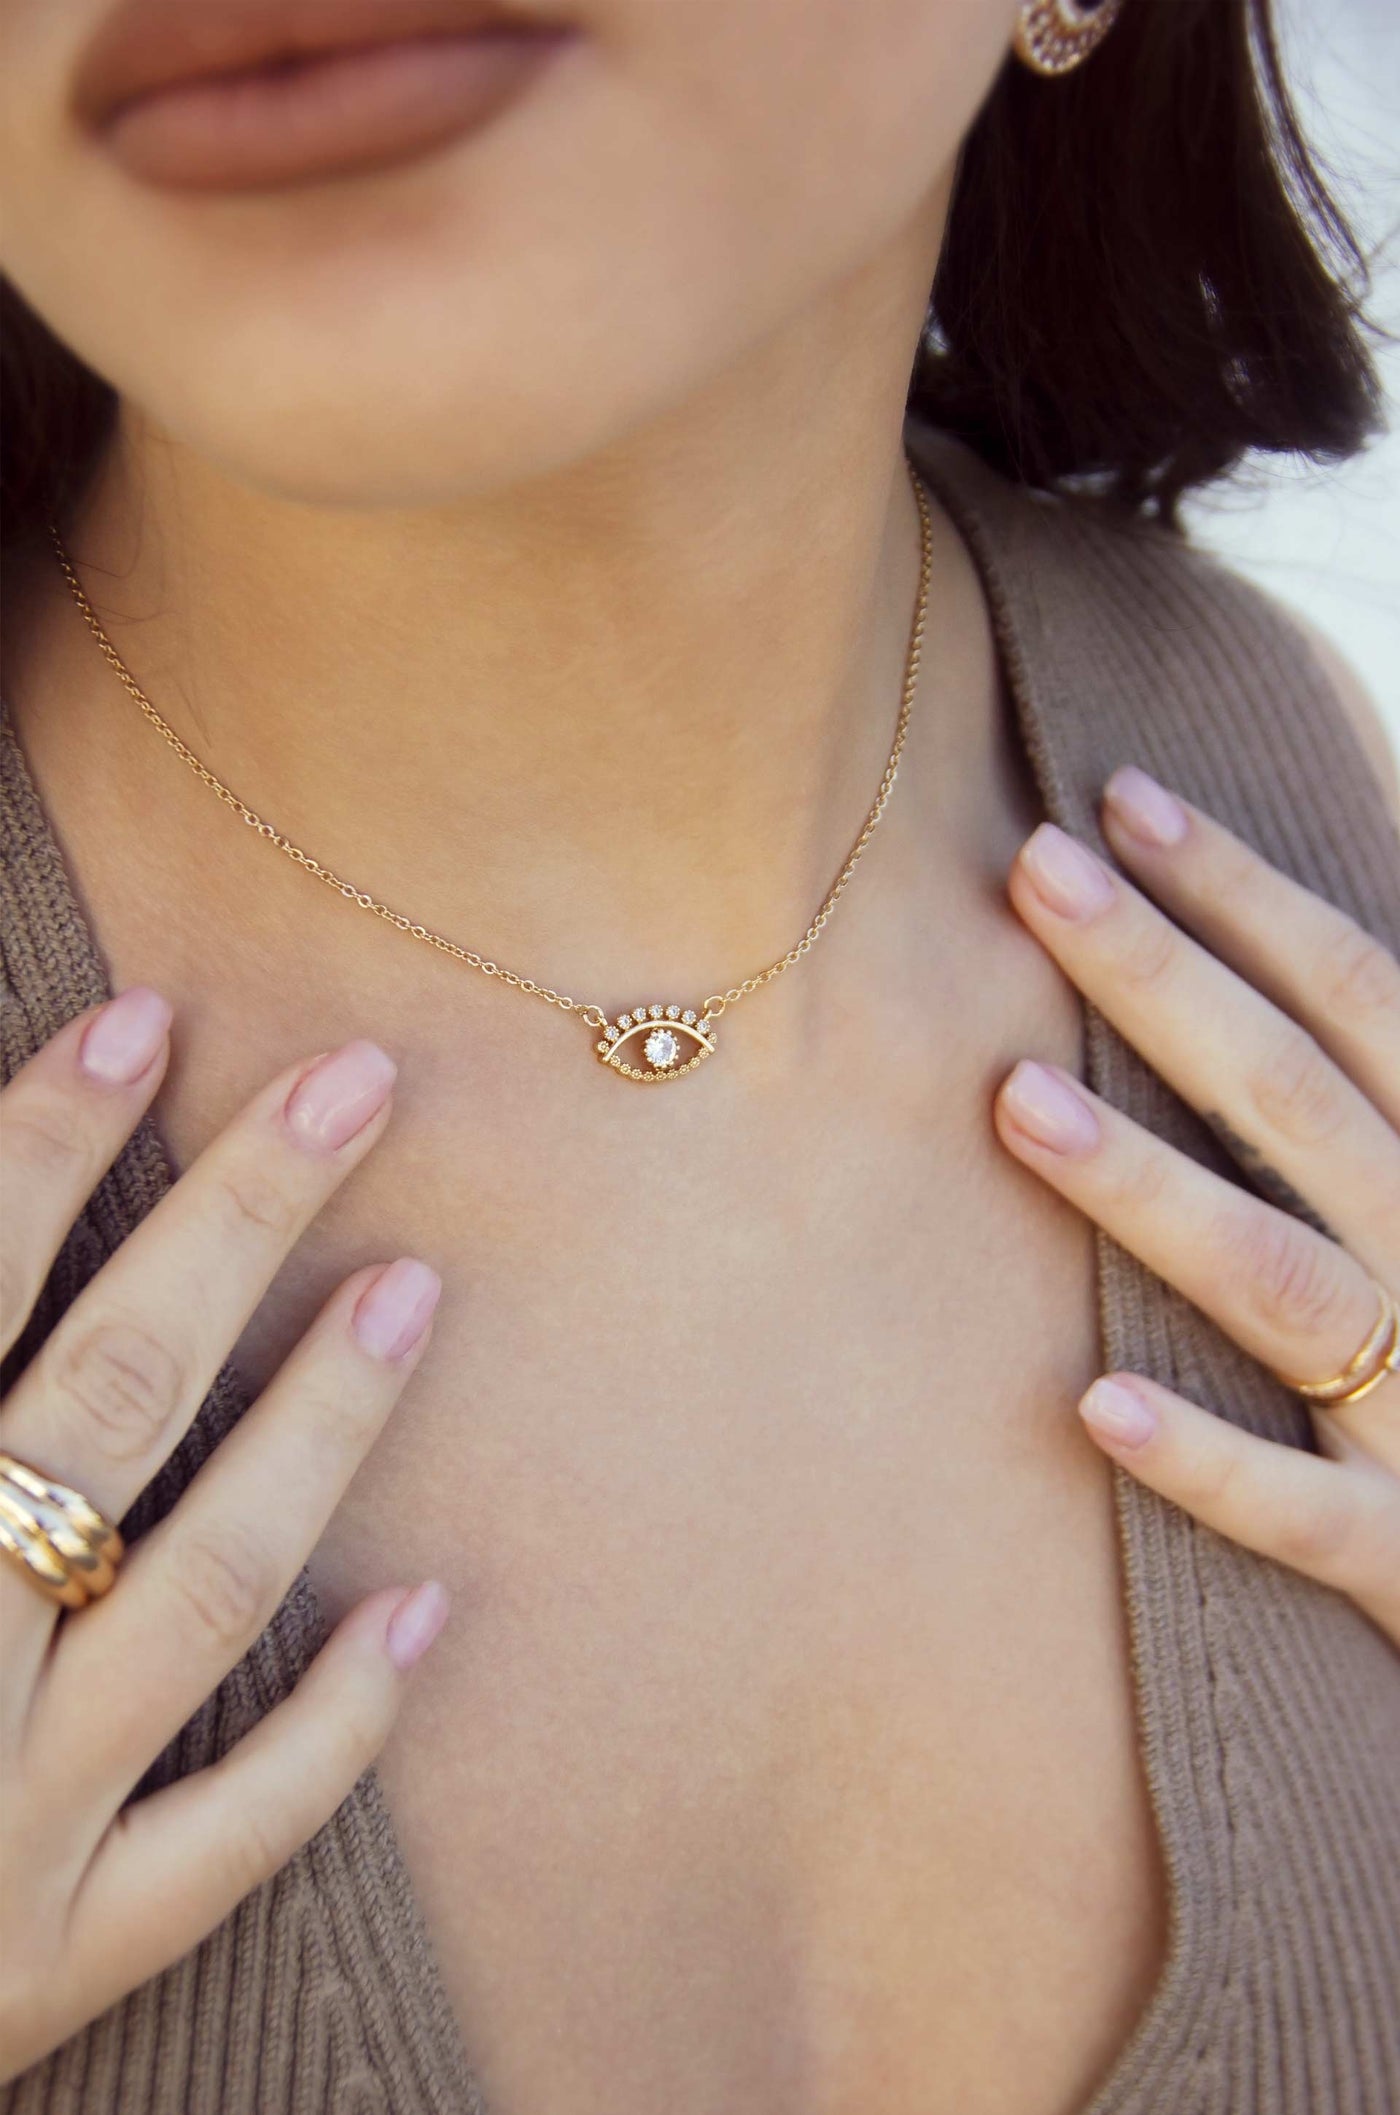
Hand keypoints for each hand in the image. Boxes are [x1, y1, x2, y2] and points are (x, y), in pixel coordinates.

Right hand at [0, 994, 447, 2080]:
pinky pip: (229, 1843)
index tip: (143, 1022)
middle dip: (231, 1227)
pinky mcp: (59, 1966)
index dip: (37, 1150)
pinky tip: (426, 1607)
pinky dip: (335, 1729)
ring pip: (199, 1593)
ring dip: (318, 1430)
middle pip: (104, 1403)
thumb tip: (1, 1238)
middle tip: (354, 1086)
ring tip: (413, 1288)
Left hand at [994, 767, 1399, 1643]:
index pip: (1360, 996)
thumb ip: (1366, 1104)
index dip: (1246, 893)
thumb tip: (1267, 979)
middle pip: (1297, 1100)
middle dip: (1165, 979)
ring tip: (1014, 1102)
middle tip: (1034, 870)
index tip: (1121, 798)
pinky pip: (1301, 1512)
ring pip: (1282, 1282)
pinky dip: (1208, 1461)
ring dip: (1153, 1190)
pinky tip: (1092, 1403)